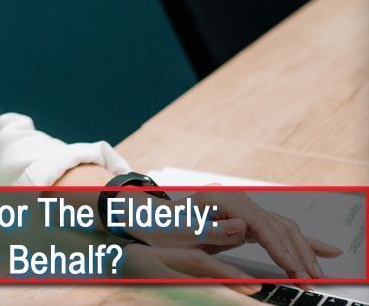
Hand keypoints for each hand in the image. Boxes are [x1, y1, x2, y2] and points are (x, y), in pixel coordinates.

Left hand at [124, 190, 341, 288]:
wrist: (153, 220)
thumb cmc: (163, 227)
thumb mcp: (181, 231)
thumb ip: (212, 230)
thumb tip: (243, 226)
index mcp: (221, 199)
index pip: (260, 225)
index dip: (279, 247)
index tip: (292, 268)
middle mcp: (237, 199)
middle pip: (277, 225)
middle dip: (298, 253)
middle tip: (312, 279)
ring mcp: (244, 207)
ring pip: (283, 228)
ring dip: (303, 251)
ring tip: (319, 274)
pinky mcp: (248, 219)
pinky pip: (278, 231)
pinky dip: (299, 243)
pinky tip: (324, 251)